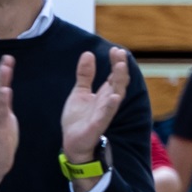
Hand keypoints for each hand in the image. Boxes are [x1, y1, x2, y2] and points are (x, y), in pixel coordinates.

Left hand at [58, 48, 130, 164]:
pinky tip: (114, 97)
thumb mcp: (80, 92)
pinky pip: (106, 115)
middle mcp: (107, 102)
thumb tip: (88, 54)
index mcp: (104, 94)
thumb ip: (85, 75)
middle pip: (118, 82)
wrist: (71, 142)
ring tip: (120, 67)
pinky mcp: (97, 125)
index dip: (116, 62)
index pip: (114, 75)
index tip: (115, 49)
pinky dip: (110, 106)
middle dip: (120, 68)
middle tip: (120, 53)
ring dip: (119, 82)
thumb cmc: (79, 119)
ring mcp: (104, 113)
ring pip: (116, 96)